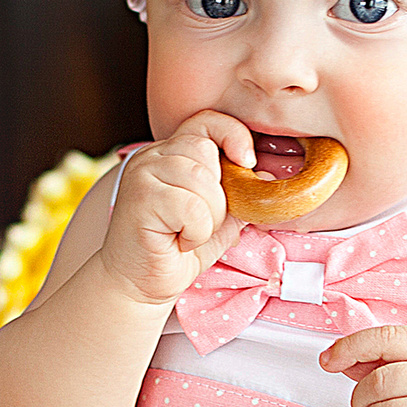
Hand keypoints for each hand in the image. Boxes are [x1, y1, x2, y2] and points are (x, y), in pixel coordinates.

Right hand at [98, 112, 253, 307]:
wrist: (138, 286)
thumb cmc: (176, 252)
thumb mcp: (217, 219)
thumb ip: (238, 196)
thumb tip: (268, 178)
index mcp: (170, 154)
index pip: (206, 121)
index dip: (232, 134)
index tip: (247, 163)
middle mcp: (152, 157)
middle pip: (206, 152)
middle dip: (219, 196)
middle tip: (201, 223)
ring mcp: (142, 174)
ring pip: (202, 181)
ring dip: (208, 217)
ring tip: (189, 234)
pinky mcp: (140, 198)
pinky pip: (191, 207)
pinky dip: (196, 231)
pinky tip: (179, 242)